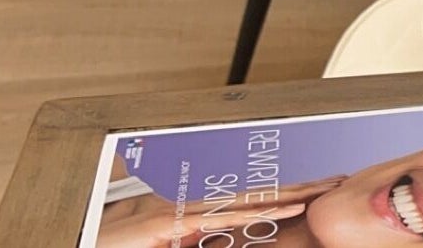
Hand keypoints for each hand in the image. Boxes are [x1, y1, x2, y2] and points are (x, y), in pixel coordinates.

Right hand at [97, 175, 345, 247]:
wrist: (87, 239)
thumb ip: (203, 242)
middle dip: (300, 188)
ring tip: (320, 193)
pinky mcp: (172, 224)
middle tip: (335, 180)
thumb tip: (228, 241)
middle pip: (260, 197)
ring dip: (286, 197)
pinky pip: (219, 220)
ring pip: (247, 204)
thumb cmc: (125, 245)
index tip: (320, 188)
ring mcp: (187, 214)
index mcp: (203, 217)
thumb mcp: (174, 246)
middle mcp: (200, 210)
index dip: (289, 194)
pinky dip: (251, 215)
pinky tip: (278, 209)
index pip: (255, 203)